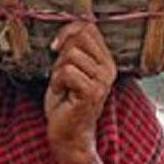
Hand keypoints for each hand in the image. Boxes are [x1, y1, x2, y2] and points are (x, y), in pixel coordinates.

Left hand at [45, 22, 117, 163]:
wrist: (68, 135)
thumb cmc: (65, 103)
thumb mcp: (69, 69)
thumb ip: (72, 49)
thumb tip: (69, 28)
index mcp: (105, 61)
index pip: (89, 27)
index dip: (67, 31)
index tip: (55, 47)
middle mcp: (108, 69)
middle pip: (79, 38)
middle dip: (61, 55)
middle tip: (61, 76)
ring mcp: (102, 81)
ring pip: (70, 56)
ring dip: (57, 73)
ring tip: (63, 88)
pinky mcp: (92, 92)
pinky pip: (67, 72)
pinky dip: (56, 83)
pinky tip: (62, 95)